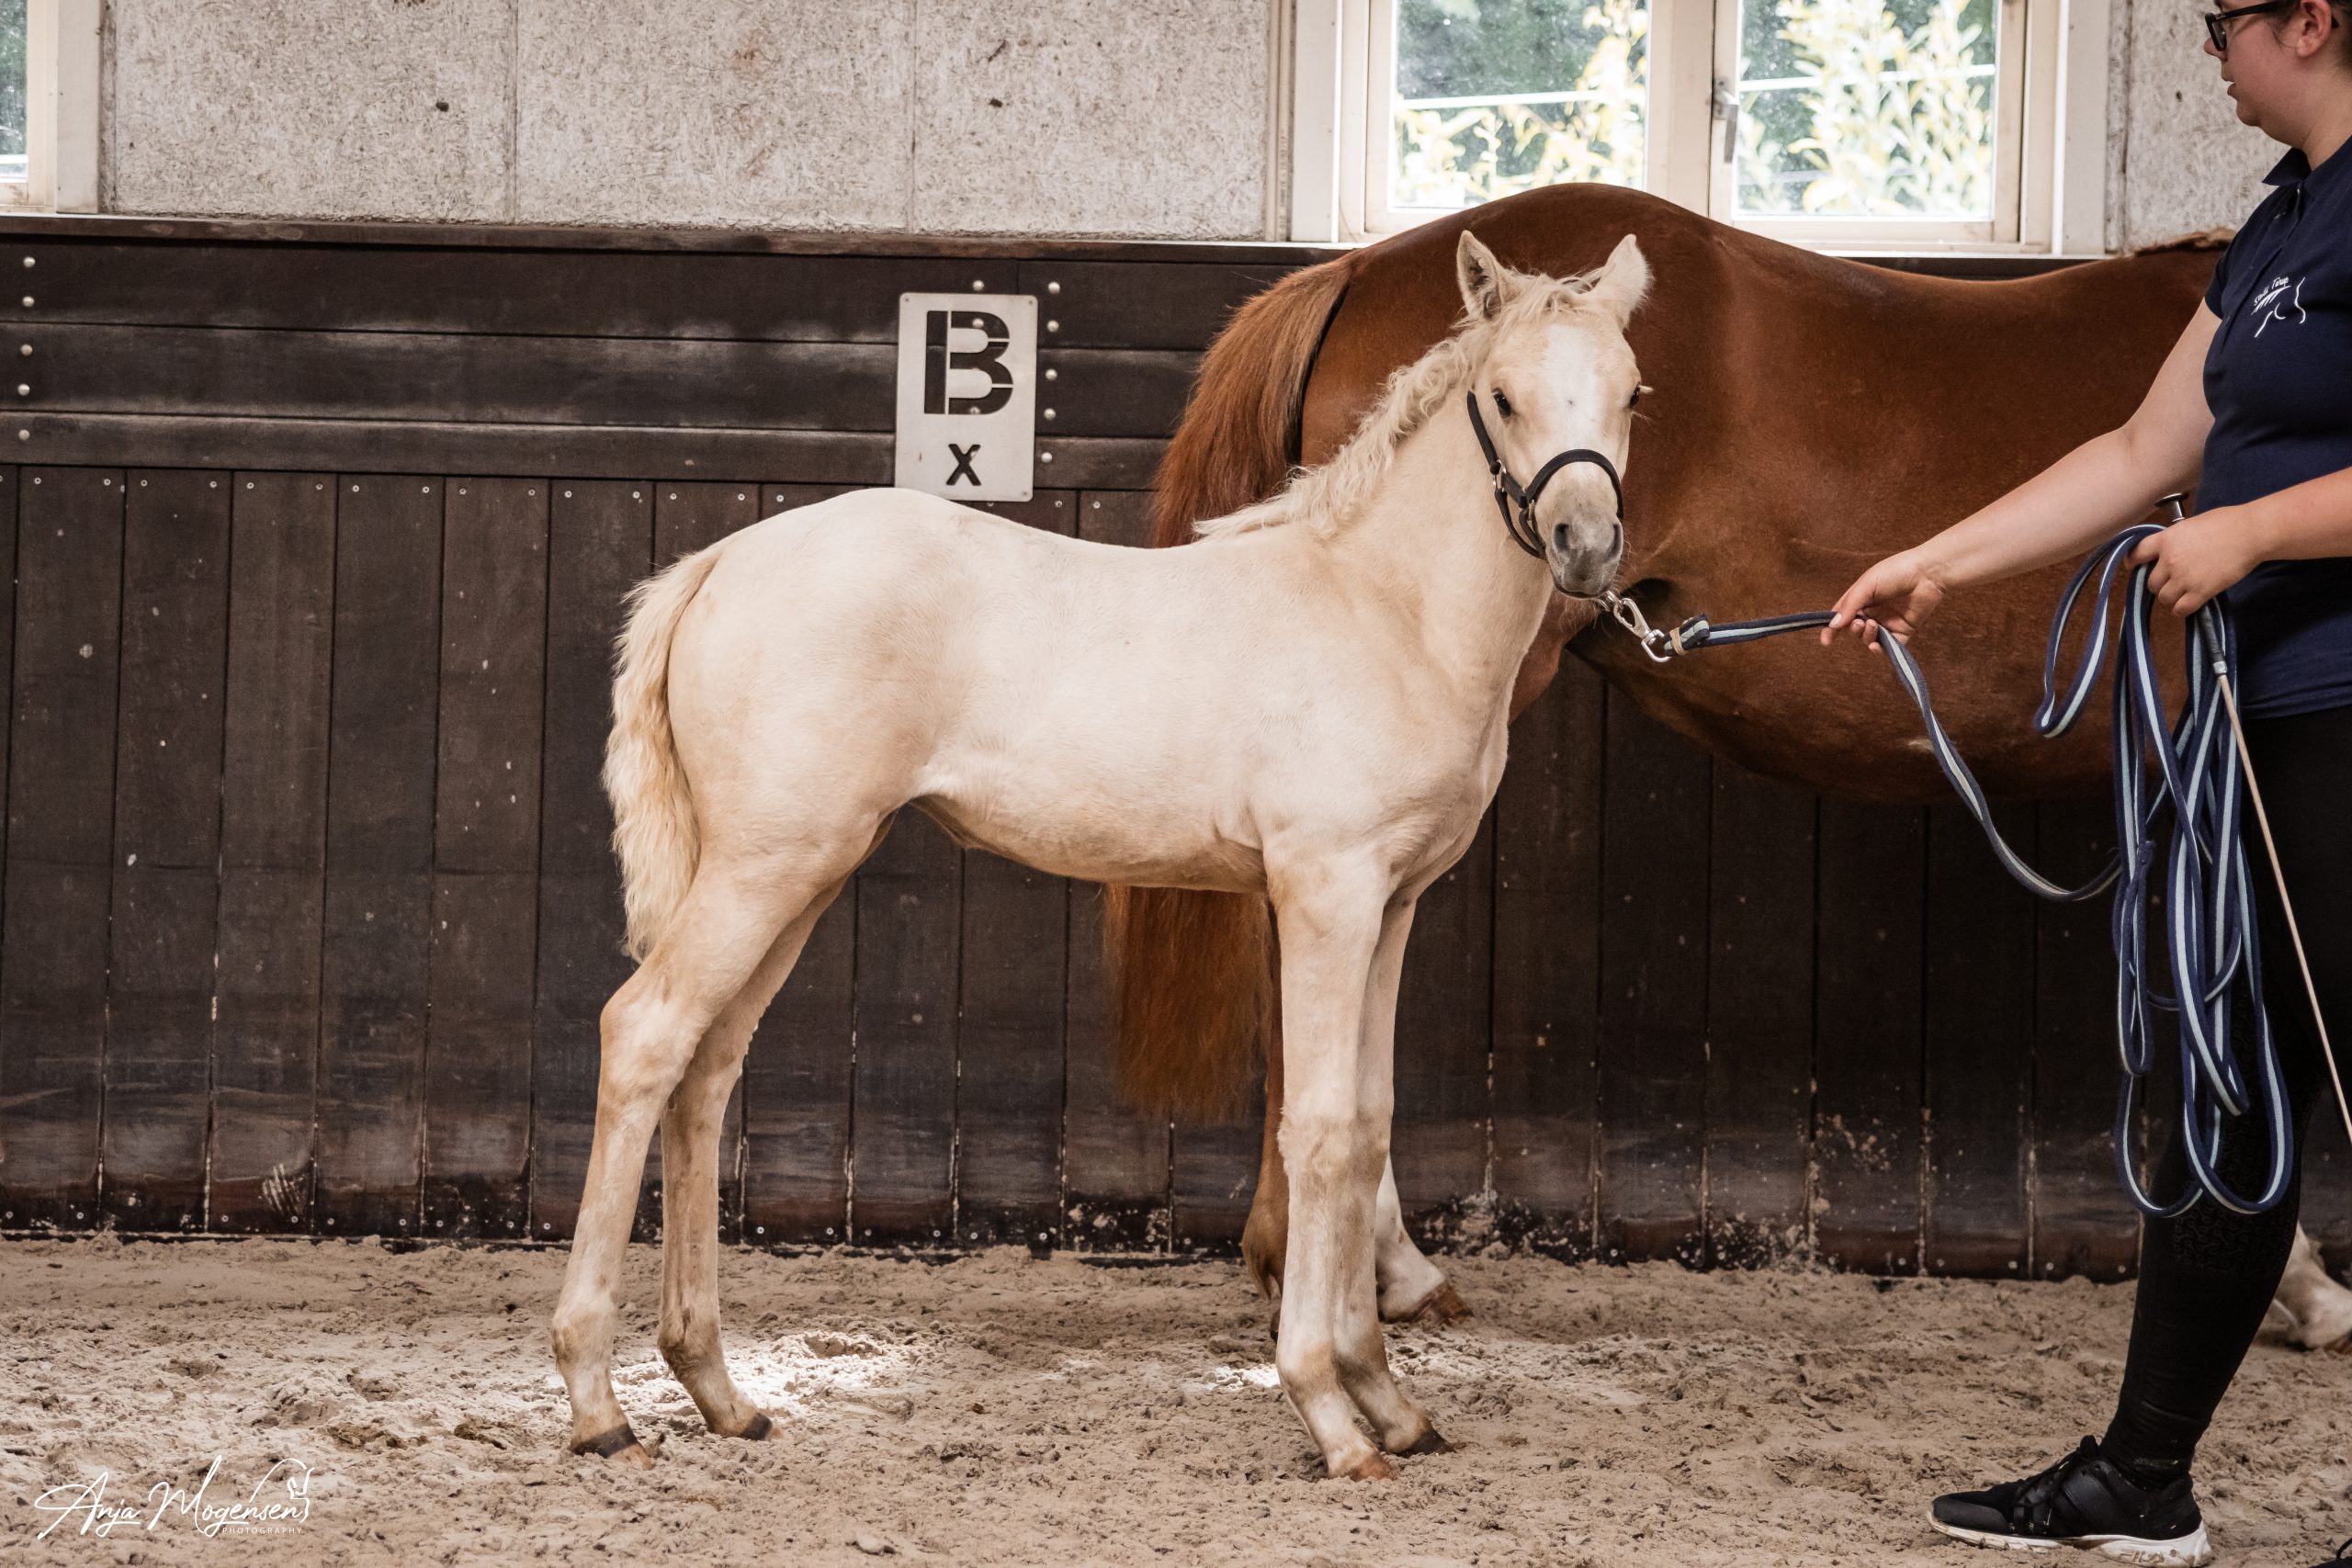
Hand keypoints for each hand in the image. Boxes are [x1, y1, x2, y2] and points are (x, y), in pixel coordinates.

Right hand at [1821, 549, 1948, 654]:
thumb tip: (1833, 626)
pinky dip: (1879, 649)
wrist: (1927, 573)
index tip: (1826, 641)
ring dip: (1866, 636)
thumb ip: (1850, 605)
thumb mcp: (1867, 585)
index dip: (1832, 628)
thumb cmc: (1896, 571)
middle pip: (1854, 629)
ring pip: (1869, 639)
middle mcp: (1873, 611)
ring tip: (1873, 625)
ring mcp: (1888, 622)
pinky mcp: (1903, 631)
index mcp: (1862, 598)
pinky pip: (1888, 647)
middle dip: (1853, 629)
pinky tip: (1876, 645)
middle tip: (1859, 622)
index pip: (1842, 615)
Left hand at [2128, 505, 2265, 615]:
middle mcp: (2170, 560)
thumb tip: (2167, 549)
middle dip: (2159, 583)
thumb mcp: (2191, 524)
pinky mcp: (2201, 591)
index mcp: (2166, 539)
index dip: (2133, 562)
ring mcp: (2184, 577)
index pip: (2137, 554)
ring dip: (2170, 597)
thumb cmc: (2226, 523)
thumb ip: (2175, 539)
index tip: (2134, 566)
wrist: (2250, 533)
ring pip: (2163, 598)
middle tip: (2171, 581)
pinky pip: (2180, 609)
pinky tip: (2187, 604)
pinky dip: (2181, 609)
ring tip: (2182, 592)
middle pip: (2151, 582)